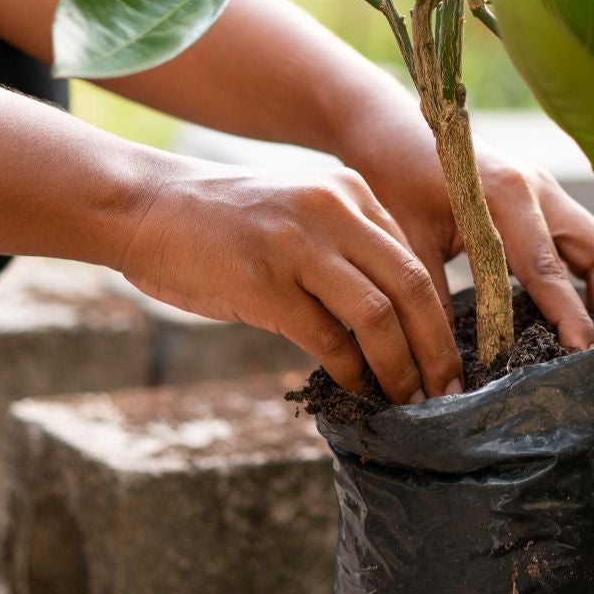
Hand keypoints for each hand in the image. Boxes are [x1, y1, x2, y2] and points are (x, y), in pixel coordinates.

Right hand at [117, 161, 463, 401]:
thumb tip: (391, 321)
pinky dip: (350, 372)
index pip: (415, 259)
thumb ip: (344, 251)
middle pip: (412, 286)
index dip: (439, 316)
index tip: (447, 357)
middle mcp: (334, 211)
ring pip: (377, 315)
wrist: (145, 206)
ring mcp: (299, 245)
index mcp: (350, 193)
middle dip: (437, 348)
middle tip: (448, 392)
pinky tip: (355, 391)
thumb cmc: (222, 222)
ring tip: (408, 401)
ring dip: (400, 368)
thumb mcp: (298, 213)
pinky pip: (327, 338)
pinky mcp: (264, 282)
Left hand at [350, 125, 593, 351]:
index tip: (584, 355)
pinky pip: (586, 243)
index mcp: (506, 194)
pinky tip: (588, 318)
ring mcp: (549, 191)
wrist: (391, 127)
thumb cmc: (395, 177)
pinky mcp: (547, 198)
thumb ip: (435, 299)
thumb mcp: (409, 240)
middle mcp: (540, 189)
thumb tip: (449, 367)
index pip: (548, 268)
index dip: (569, 315)